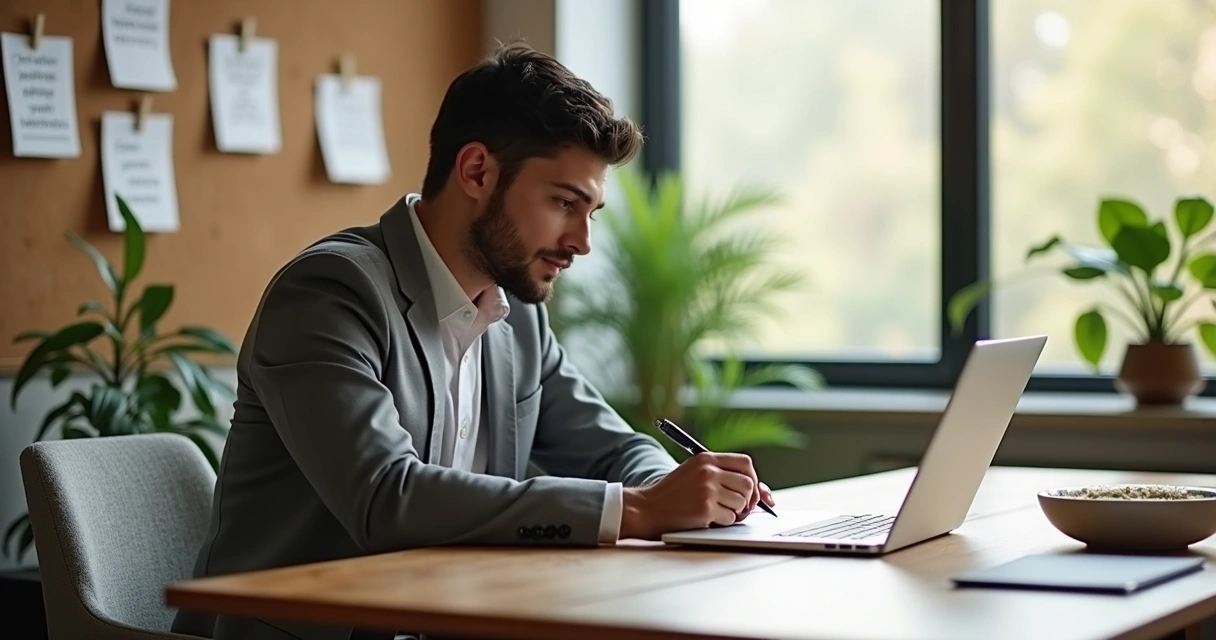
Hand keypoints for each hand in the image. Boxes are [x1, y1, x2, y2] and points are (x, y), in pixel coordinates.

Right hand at [619, 452, 771, 539]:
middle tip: (740, 508)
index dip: (753, 479)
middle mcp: (708, 471)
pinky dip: (723, 523)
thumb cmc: (671, 494)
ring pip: (742, 503)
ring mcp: (707, 489)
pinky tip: (708, 519)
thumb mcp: (694, 475)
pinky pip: (730, 518)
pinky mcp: (705, 508)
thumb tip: (764, 494)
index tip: (751, 491)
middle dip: (748, 500)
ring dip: (735, 513)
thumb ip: (723, 477)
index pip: (745, 463)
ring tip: (719, 513)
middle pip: (748, 484)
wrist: (645, 508)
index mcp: (705, 459)